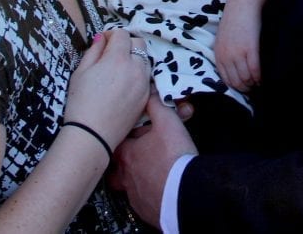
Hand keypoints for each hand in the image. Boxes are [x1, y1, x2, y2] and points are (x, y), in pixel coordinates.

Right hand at [64, 29, 149, 148]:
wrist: (92, 134)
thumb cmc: (81, 102)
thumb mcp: (81, 72)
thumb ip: (94, 51)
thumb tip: (102, 38)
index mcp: (118, 58)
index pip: (122, 34)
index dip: (111, 35)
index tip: (103, 42)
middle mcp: (135, 68)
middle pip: (138, 44)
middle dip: (126, 44)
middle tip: (112, 54)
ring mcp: (143, 83)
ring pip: (145, 61)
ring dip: (134, 59)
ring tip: (118, 70)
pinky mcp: (146, 97)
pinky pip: (146, 77)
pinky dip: (137, 75)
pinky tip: (123, 85)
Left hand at [111, 91, 197, 225]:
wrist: (185, 192)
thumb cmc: (174, 157)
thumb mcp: (168, 122)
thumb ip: (157, 105)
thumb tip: (151, 92)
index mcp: (127, 153)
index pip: (116, 142)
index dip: (124, 136)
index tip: (130, 134)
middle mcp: (125, 175)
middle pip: (116, 167)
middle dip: (123, 161)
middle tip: (135, 156)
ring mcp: (134, 194)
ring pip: (127, 185)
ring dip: (134, 178)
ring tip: (147, 173)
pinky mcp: (145, 209)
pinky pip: (141, 200)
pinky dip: (147, 194)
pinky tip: (158, 188)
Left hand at [214, 4, 260, 91]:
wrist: (243, 2)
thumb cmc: (235, 18)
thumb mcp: (224, 38)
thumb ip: (226, 53)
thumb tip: (235, 70)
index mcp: (218, 54)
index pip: (226, 80)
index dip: (237, 87)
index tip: (245, 88)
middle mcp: (226, 56)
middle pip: (237, 82)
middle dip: (246, 88)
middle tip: (254, 88)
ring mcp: (237, 53)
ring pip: (246, 78)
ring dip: (254, 83)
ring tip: (259, 82)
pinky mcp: (250, 48)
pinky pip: (255, 70)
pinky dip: (260, 76)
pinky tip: (263, 76)